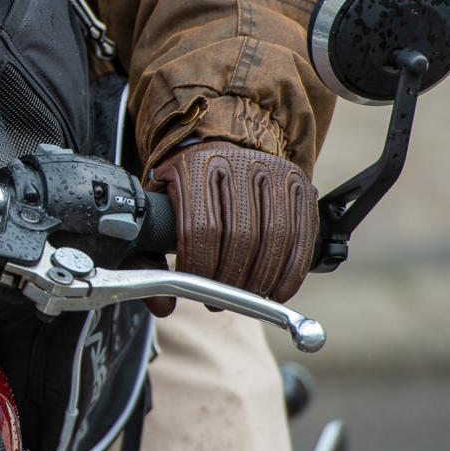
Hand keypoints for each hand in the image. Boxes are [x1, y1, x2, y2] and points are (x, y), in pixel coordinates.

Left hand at [148, 140, 317, 303]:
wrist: (223, 144)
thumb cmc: (186, 187)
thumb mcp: (157, 209)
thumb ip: (148, 257)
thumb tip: (163, 306)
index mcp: (194, 167)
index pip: (201, 227)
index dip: (201, 266)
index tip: (195, 288)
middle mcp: (236, 163)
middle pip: (241, 236)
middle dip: (231, 280)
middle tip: (218, 300)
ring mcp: (272, 171)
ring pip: (274, 237)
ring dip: (260, 279)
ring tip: (244, 298)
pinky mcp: (298, 183)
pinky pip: (301, 234)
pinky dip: (291, 271)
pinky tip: (276, 291)